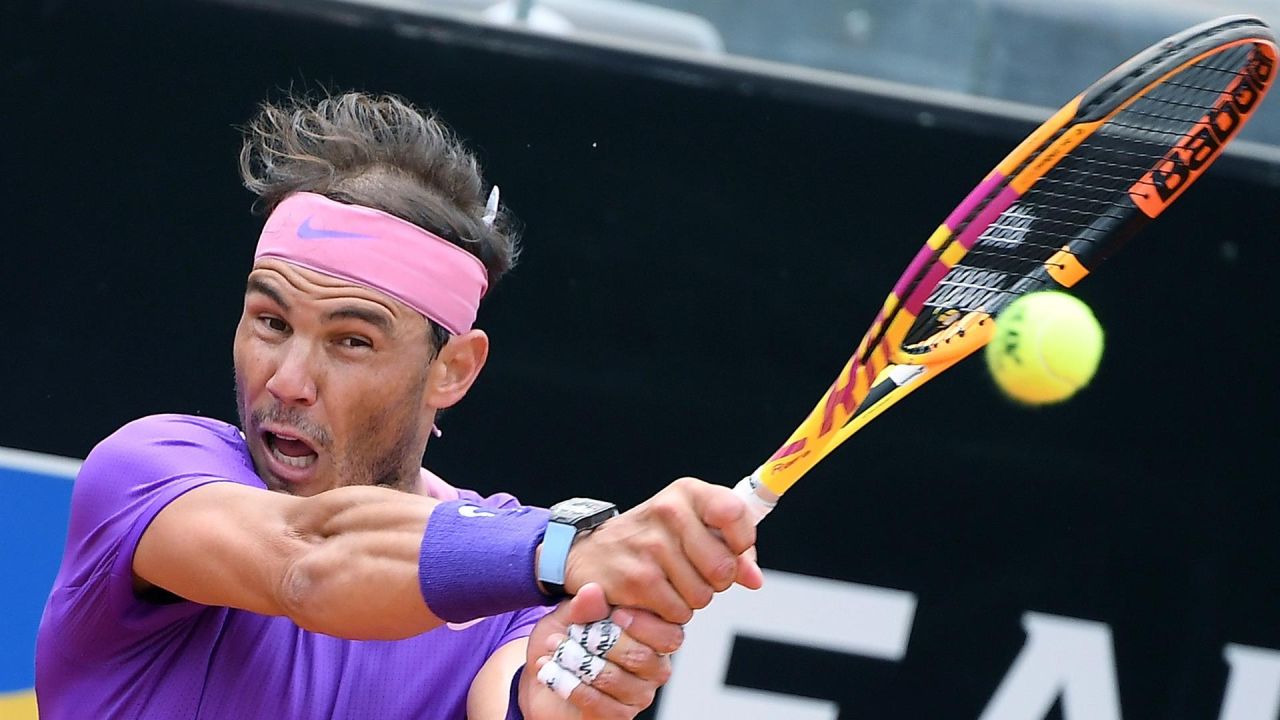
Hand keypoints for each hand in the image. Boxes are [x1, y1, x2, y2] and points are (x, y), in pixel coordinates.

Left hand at [521, 583, 682, 718]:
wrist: (545, 677)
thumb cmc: (567, 642)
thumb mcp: (571, 615)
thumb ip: (585, 604)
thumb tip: (593, 591)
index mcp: (653, 637)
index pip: (669, 635)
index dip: (645, 624)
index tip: (616, 613)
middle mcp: (653, 668)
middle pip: (642, 657)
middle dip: (602, 642)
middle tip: (574, 632)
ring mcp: (638, 695)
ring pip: (615, 679)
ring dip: (578, 662)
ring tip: (556, 650)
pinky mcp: (618, 716)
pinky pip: (598, 703)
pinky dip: (570, 685)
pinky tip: (552, 672)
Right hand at [564, 477, 762, 623]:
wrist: (590, 553)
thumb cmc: (650, 539)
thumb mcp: (691, 528)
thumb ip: (731, 549)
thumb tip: (754, 578)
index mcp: (688, 493)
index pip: (736, 513)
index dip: (742, 541)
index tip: (732, 548)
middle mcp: (669, 512)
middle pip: (724, 567)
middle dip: (715, 581)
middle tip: (693, 573)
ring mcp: (651, 546)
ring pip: (703, 596)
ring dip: (691, 599)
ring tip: (669, 582)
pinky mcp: (636, 579)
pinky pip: (679, 613)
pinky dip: (671, 613)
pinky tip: (654, 596)